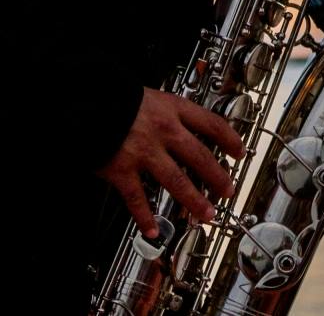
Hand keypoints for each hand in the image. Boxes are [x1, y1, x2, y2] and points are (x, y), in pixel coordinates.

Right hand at [95, 88, 245, 237]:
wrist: (84, 98)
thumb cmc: (115, 96)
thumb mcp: (150, 95)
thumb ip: (168, 112)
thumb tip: (185, 128)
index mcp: (173, 108)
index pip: (211, 124)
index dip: (229, 139)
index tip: (239, 152)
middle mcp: (164, 131)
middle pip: (200, 157)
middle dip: (218, 177)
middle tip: (229, 190)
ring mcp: (144, 152)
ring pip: (177, 181)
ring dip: (194, 201)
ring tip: (207, 215)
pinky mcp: (122, 169)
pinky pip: (138, 199)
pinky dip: (145, 217)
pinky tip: (153, 230)